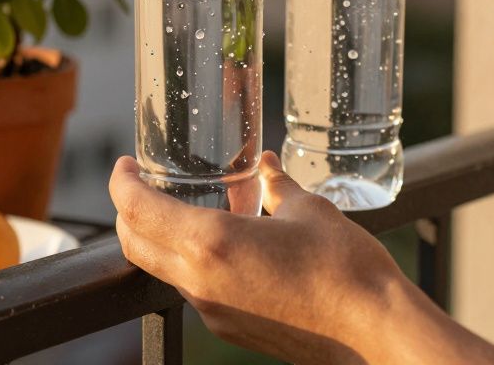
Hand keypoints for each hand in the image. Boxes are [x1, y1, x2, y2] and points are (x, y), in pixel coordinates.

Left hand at [110, 152, 493, 363]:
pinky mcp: (229, 327)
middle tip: (142, 182)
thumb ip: (278, 183)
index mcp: (211, 242)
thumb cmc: (345, 266)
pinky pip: (193, 288)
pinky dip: (190, 260)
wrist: (372, 331)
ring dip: (159, 237)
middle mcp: (201, 280)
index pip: (137, 210)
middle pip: (135, 244)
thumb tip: (266, 162)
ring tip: (182, 206)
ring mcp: (212, 309)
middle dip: (128, 211)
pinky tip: (222, 242)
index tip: (125, 165)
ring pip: (162, 268)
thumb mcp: (308, 209)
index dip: (121, 183)